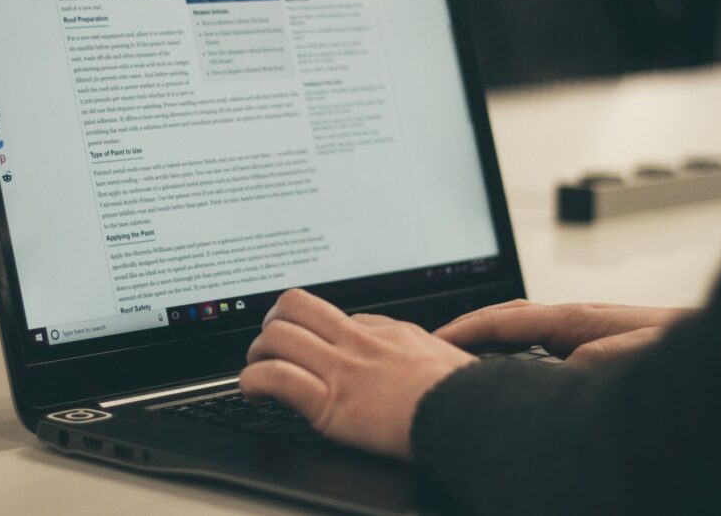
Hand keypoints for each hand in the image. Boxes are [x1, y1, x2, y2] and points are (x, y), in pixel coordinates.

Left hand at [240, 289, 475, 458]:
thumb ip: (410, 345)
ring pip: (277, 336)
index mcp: (385, 331)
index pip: (332, 315)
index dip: (311, 329)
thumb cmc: (463, 392)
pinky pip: (276, 378)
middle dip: (272, 324)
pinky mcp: (331, 402)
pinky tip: (253, 393)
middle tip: (269, 346)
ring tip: (257, 370)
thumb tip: (398, 343)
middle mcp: (357, 341)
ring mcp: (342, 369)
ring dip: (257, 353)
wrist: (467, 414)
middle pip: (295, 306)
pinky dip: (253, 382)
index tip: (305, 345)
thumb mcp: (440, 352)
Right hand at [435, 299, 693, 363]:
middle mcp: (576, 323)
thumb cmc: (689, 350)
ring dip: (490, 347)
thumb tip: (555, 371)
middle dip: (468, 333)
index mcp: (576, 319)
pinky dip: (515, 361)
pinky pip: (541, 353)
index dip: (466, 328)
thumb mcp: (637, 357)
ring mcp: (585, 335)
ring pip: (523, 337)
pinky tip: (512, 380)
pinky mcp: (595, 352)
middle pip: (507, 321)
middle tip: (435, 351)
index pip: (506, 320)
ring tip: (461, 365)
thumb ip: (592, 361)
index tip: (433, 340)